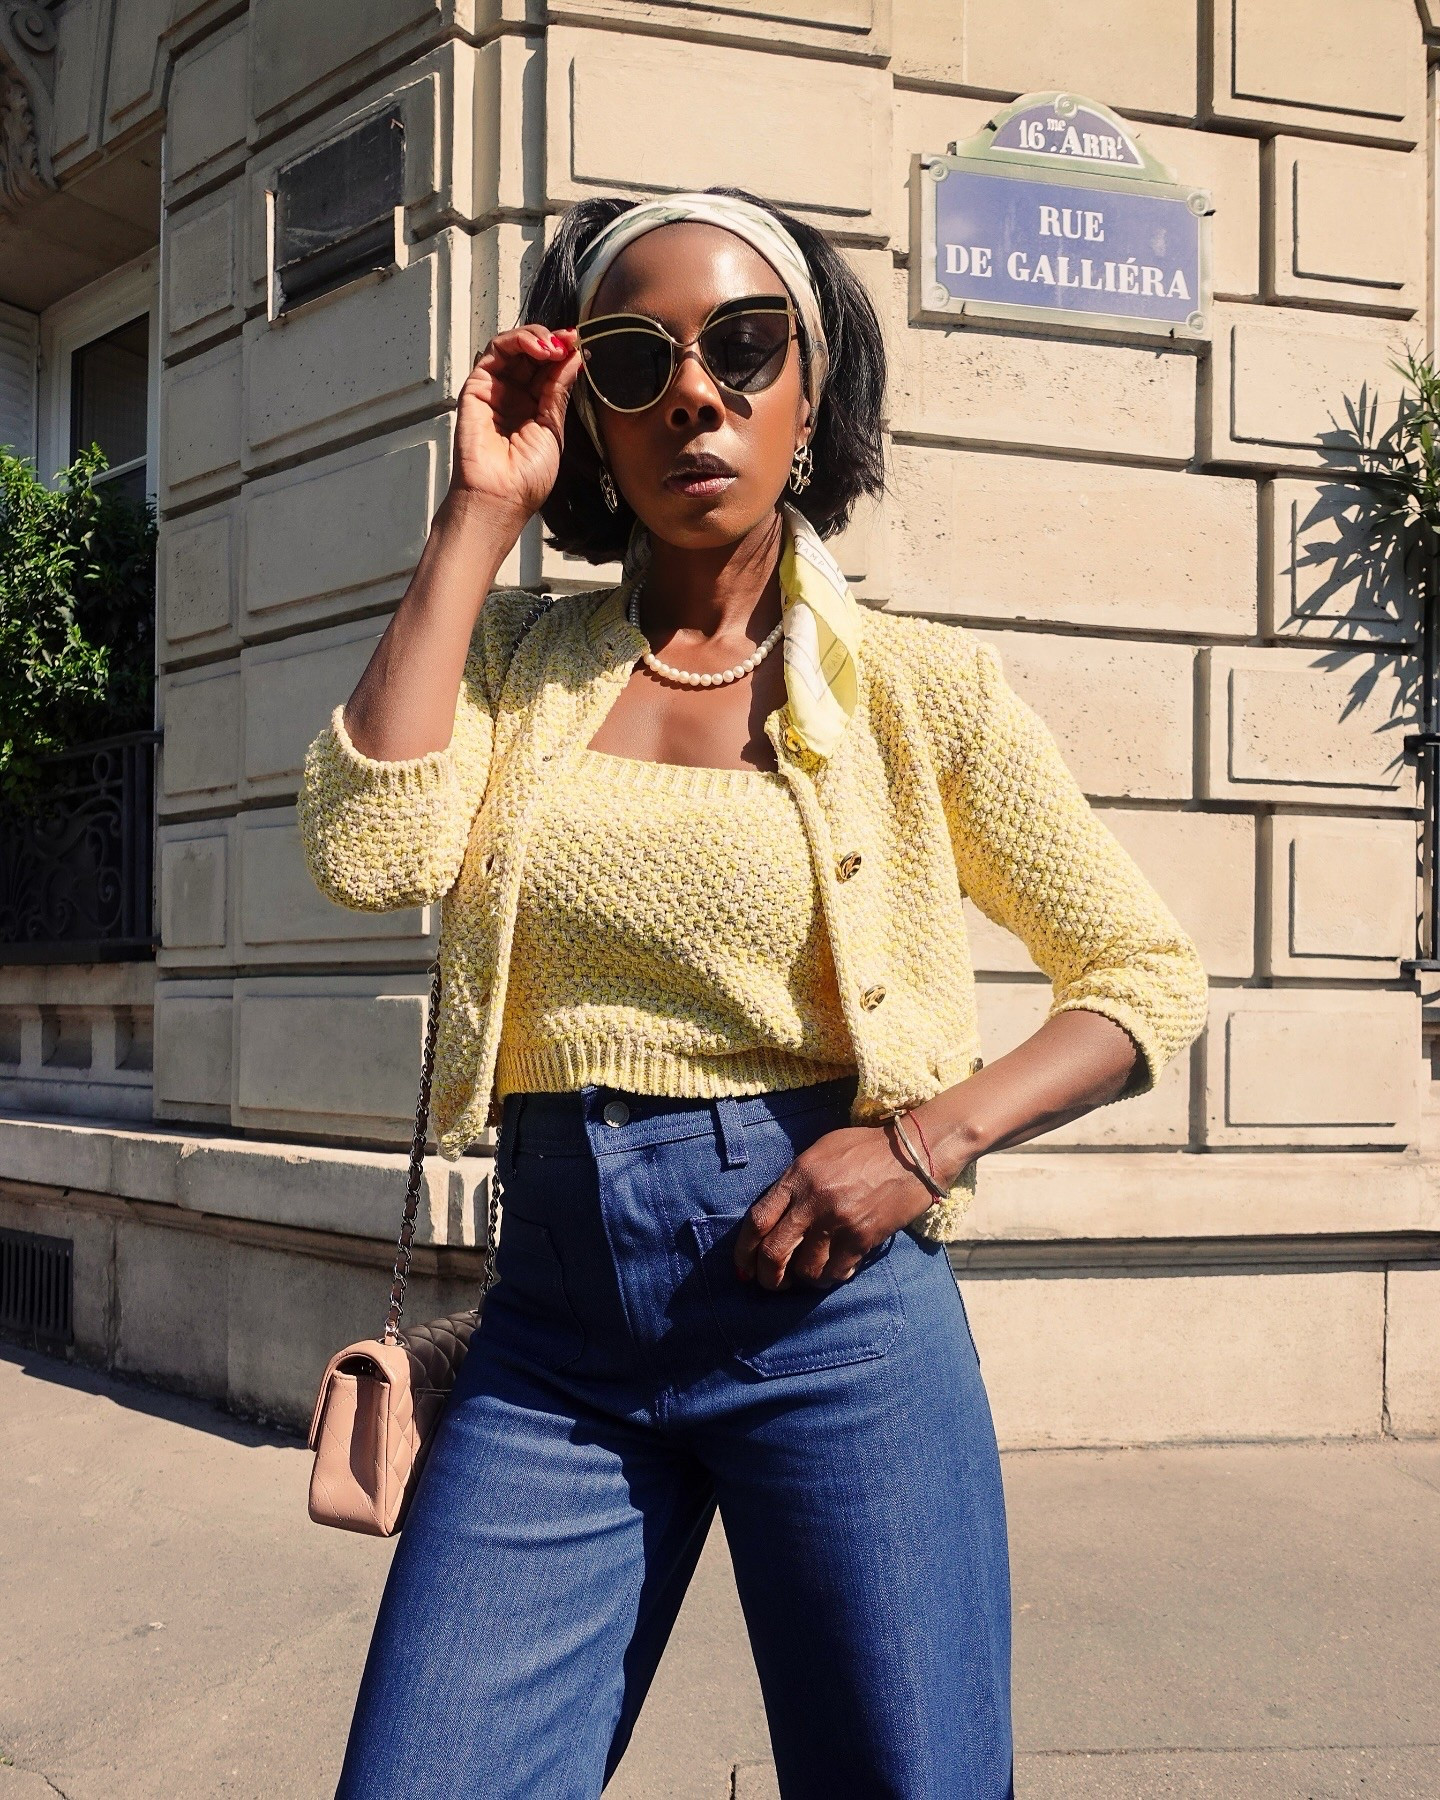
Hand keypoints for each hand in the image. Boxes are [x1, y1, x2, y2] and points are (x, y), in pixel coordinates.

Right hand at [449, 324, 583, 520]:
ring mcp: (495, 389)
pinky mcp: (477, 386)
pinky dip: (518, 341)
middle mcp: (514, 396)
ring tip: (555, 346)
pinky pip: (496, 352)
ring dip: (537, 338)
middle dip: (554, 342)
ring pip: (513, 347)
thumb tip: (574, 356)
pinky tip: (540, 348)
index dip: (564, 354)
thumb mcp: (553, 427)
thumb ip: (559, 390)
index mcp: (535, 408)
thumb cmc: (526, 477)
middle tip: (570, 341)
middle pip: (532, 354)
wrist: (501, 497)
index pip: (549, 369)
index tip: (580, 345)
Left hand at [732, 1122, 940, 1291]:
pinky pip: (836, 1272)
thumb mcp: (819, 1152)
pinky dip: (831, 1277)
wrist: (913, 1153)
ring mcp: (838, 1221)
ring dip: (803, 1278)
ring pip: (805, 1269)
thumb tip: (774, 1216)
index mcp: (797, 1176)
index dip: (744, 1251)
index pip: (758, 1221)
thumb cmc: (864, 1149)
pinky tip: (834, 1271)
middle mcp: (813, 1201)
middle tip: (770, 1284)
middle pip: (774, 1252)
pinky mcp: (863, 1238)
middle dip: (767, 1276)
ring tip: (806, 1276)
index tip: (743, 1267)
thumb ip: (794, 1181)